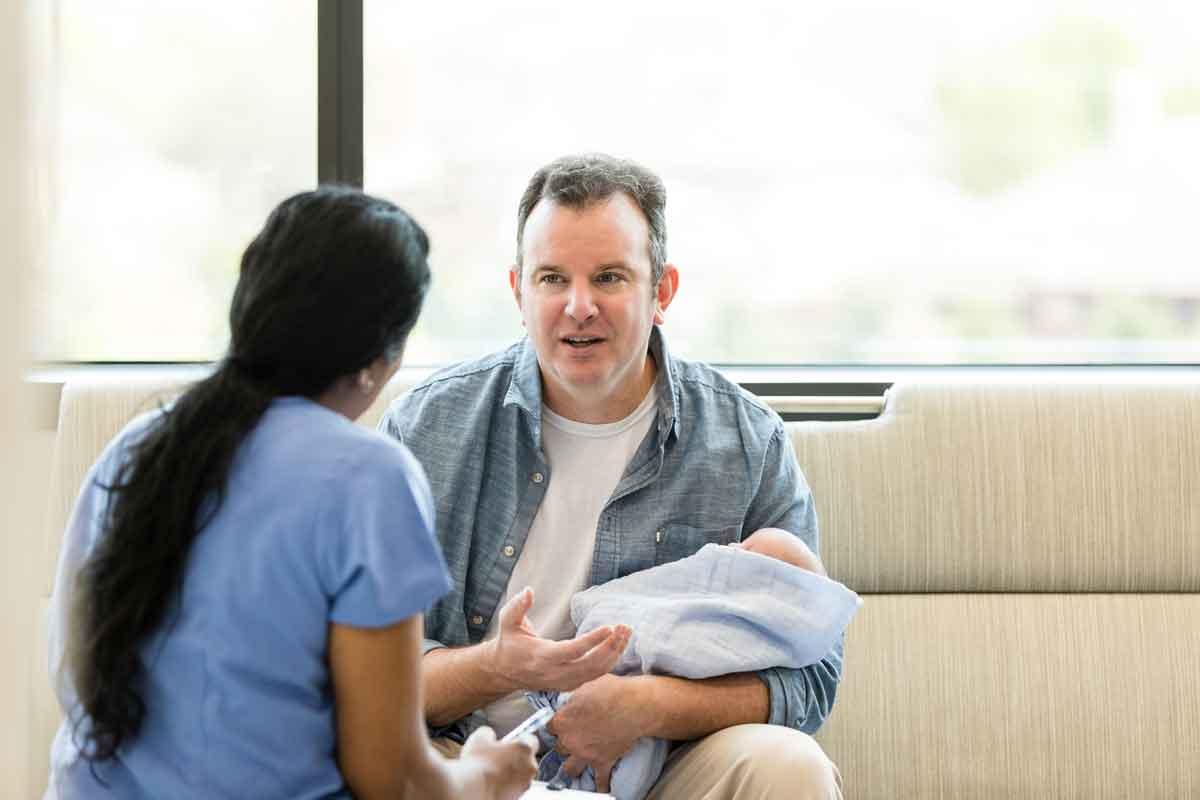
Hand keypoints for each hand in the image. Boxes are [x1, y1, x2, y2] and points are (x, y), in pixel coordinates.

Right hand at [459, 725, 537, 799]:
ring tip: (492, 771)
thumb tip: (489, 735)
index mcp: (524, 748)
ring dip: (510, 772)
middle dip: (515, 757)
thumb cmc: (478, 765)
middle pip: (527, 758)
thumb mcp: (480, 738)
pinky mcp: (516, 797)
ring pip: (521, 774)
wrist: (473, 790)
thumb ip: (489, 732)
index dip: (519, 739)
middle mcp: (529, 767)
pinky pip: (514, 787)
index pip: (532, 739)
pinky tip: (492, 782)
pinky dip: (506, 784)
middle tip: (498, 756)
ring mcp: (524, 784)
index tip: (510, 741)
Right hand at [488, 587, 630, 691]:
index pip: (572, 651)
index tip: (609, 627)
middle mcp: (555, 672)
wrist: (504, 672)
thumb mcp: (507, 622)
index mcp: (542, 656)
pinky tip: (618, 644)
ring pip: (597, 671)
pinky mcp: (570, 684)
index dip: (592, 641)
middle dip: (611, 646)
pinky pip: (595, 675)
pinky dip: (610, 661)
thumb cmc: (509, 643)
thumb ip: (517, 606)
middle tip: (625, 627)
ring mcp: (564, 682)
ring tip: (626, 632)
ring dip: (614, 652)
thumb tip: (529, 591)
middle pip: (591, 663)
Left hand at [549, 674, 650, 793]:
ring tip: (574, 763)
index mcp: (562, 721)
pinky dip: (600, 786)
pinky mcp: (603, 762)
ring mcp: (585, 754)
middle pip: (559, 747)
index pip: (550, 727)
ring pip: (570, 768)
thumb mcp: (584, 686)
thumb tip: (569, 700)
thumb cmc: (610, 690)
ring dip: (572, 765)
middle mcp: (570, 741)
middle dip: (565, 742)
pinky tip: (600, 789)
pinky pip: (599, 781)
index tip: (563, 721)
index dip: (558, 723)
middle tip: (573, 737)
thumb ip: (571, 698)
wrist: (634, 705)